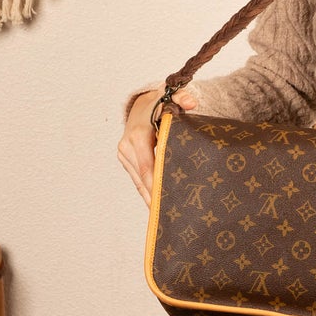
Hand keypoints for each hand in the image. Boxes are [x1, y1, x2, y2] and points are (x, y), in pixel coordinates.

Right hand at [118, 83, 199, 204]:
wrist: (140, 106)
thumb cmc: (159, 103)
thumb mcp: (170, 97)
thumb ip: (181, 97)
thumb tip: (191, 102)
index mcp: (138, 134)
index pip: (147, 166)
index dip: (156, 184)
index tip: (167, 200)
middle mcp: (127, 146)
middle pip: (142, 178)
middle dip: (154, 196)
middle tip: (169, 215)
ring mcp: (124, 155)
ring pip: (138, 182)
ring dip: (150, 199)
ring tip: (163, 218)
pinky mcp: (126, 162)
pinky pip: (137, 181)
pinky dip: (146, 193)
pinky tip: (156, 208)